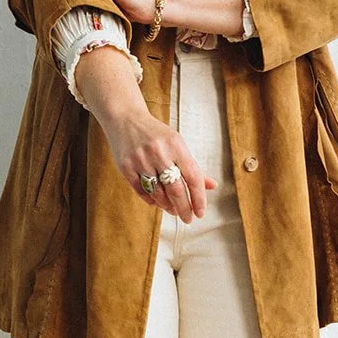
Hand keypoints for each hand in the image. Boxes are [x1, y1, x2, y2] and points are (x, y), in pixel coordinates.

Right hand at [103, 107, 217, 220]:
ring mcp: (140, 160)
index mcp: (175, 144)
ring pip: (158, 193)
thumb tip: (212, 186)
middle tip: (188, 219)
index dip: (199, 198)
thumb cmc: (155, 134)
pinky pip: (142, 191)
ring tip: (174, 211)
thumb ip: (192, 166)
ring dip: (168, 206)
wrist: (125, 118)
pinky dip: (151, 200)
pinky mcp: (125, 166)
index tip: (201, 212)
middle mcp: (158, 152)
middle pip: (176, 189)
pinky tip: (158, 203)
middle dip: (184, 209)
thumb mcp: (176, 144)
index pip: (193, 177)